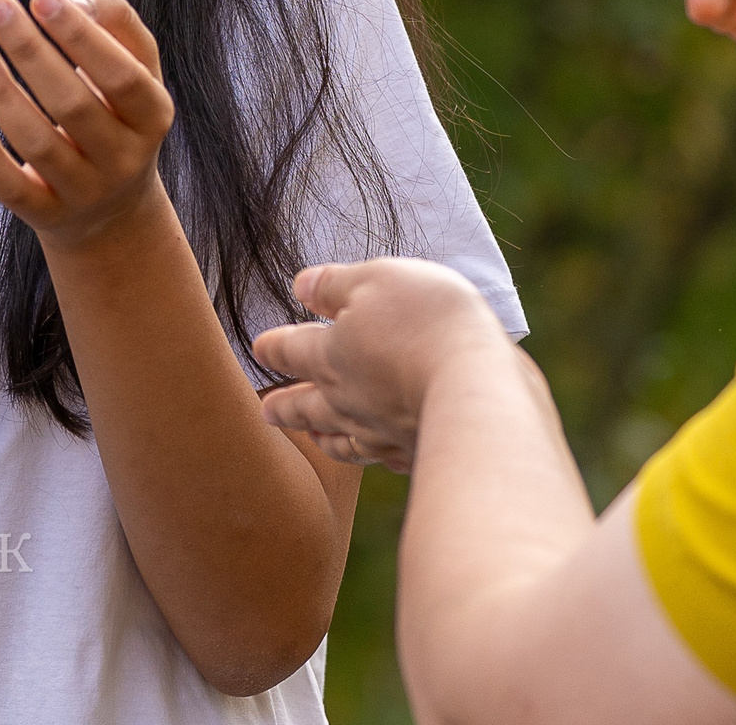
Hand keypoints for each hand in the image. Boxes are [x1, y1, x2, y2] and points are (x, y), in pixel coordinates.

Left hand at [0, 0, 176, 248]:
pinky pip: (12, 187)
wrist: (114, 209)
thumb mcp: (137, 68)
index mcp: (153, 116)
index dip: (82, 38)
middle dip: (30, 51)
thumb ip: (113, 22)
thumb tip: (65, 1)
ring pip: (38, 144)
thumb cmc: (117, 115)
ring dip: (0, 91)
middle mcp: (125, 158)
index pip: (122, 76)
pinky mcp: (48, 216)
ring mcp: (86, 192)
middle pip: (74, 105)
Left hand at [253, 259, 509, 472]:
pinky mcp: (413, 452)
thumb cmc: (427, 320)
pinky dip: (374, 455)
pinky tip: (378, 454)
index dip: (273, 348)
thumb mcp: (377, 279)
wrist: (476, 386)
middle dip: (285, 404)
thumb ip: (335, 284)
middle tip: (266, 411)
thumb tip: (300, 286)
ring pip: (340, 438)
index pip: (290, 351)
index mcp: (330, 354)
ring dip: (322, 436)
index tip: (259, 349)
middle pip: (306, 404)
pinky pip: (383, 457)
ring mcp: (378, 431)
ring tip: (312, 437)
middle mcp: (346, 400)